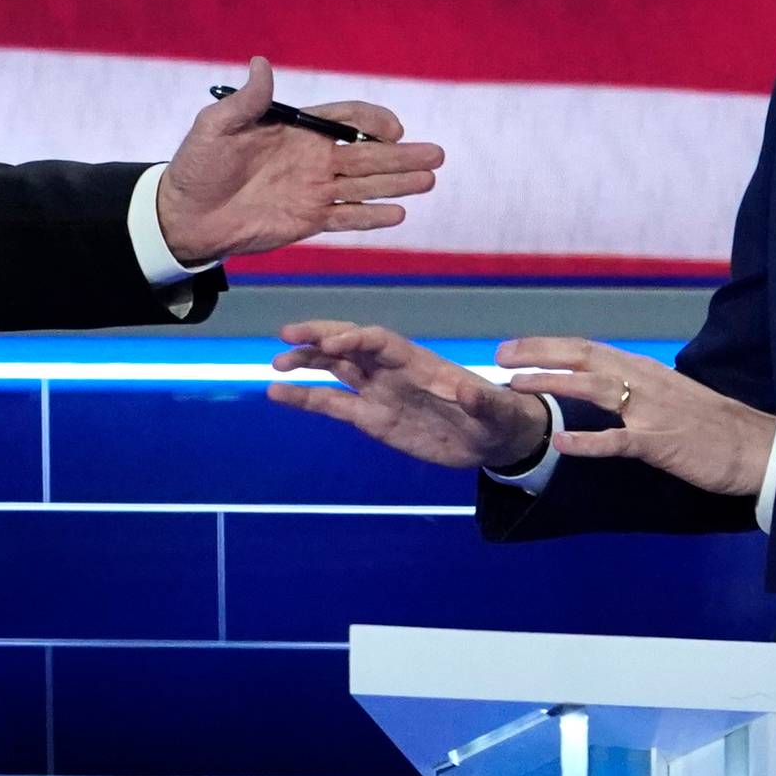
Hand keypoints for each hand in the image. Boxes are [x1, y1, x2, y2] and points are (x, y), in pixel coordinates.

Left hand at [156, 58, 443, 263]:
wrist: (184, 216)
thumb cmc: (196, 166)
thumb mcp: (215, 128)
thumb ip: (246, 101)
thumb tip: (260, 63)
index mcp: (297, 130)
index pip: (346, 118)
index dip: (373, 120)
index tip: (394, 129)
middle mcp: (312, 159)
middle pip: (368, 153)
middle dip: (403, 154)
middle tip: (437, 155)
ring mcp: (313, 191)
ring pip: (365, 184)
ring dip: (398, 183)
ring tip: (430, 180)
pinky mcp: (307, 221)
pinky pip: (346, 217)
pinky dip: (371, 216)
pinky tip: (398, 214)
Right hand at [267, 321, 550, 468]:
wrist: (492, 440)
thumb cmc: (499, 418)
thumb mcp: (498, 412)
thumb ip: (484, 401)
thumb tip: (468, 391)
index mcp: (419, 362)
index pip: (381, 343)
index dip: (356, 340)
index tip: (332, 345)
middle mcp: (391, 371)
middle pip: (349, 346)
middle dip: (320, 337)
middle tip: (287, 335)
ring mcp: (378, 392)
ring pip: (334, 368)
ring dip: (306, 361)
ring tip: (276, 363)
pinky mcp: (371, 417)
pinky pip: (332, 404)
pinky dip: (305, 397)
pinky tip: (277, 393)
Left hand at [496, 336, 775, 496]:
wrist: (755, 447)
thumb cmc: (711, 423)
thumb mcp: (669, 393)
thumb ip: (634, 385)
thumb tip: (599, 382)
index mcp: (643, 369)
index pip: (587, 348)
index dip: (546, 345)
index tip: (512, 347)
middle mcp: (644, 381)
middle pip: (583, 357)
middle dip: (538, 353)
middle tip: (499, 356)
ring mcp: (651, 411)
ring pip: (594, 389)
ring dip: (552, 384)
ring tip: (517, 387)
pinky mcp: (660, 443)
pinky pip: (617, 440)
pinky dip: (588, 440)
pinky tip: (562, 441)